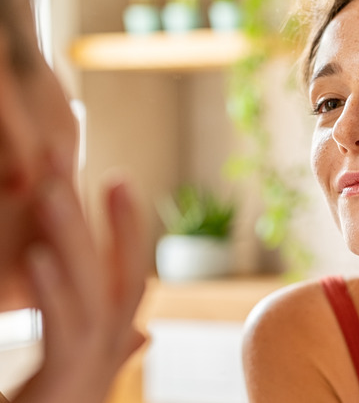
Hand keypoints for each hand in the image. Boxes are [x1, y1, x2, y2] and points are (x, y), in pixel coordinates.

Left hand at [13, 170, 148, 402]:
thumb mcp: (72, 382)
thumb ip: (103, 350)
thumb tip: (142, 332)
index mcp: (104, 351)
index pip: (127, 279)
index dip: (125, 230)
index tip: (116, 180)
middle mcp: (104, 359)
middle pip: (115, 277)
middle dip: (102, 219)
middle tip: (80, 161)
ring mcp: (88, 376)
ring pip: (91, 296)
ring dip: (71, 239)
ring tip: (51, 188)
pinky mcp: (64, 389)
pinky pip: (63, 335)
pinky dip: (52, 293)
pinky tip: (33, 256)